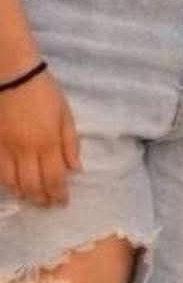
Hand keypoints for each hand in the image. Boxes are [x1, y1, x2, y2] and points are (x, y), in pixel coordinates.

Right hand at [0, 69, 79, 205]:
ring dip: (24, 195)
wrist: (15, 78)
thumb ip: (70, 142)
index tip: (63, 202)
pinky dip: (7, 185)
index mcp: (48, 141)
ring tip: (33, 199)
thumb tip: (75, 168)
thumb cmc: (45, 93)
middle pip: (33, 185)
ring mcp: (7, 150)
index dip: (59, 193)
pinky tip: (14, 187)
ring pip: (13, 184)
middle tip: (48, 205)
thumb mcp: (66, 114)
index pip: (55, 177)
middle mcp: (27, 151)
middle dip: (42, 199)